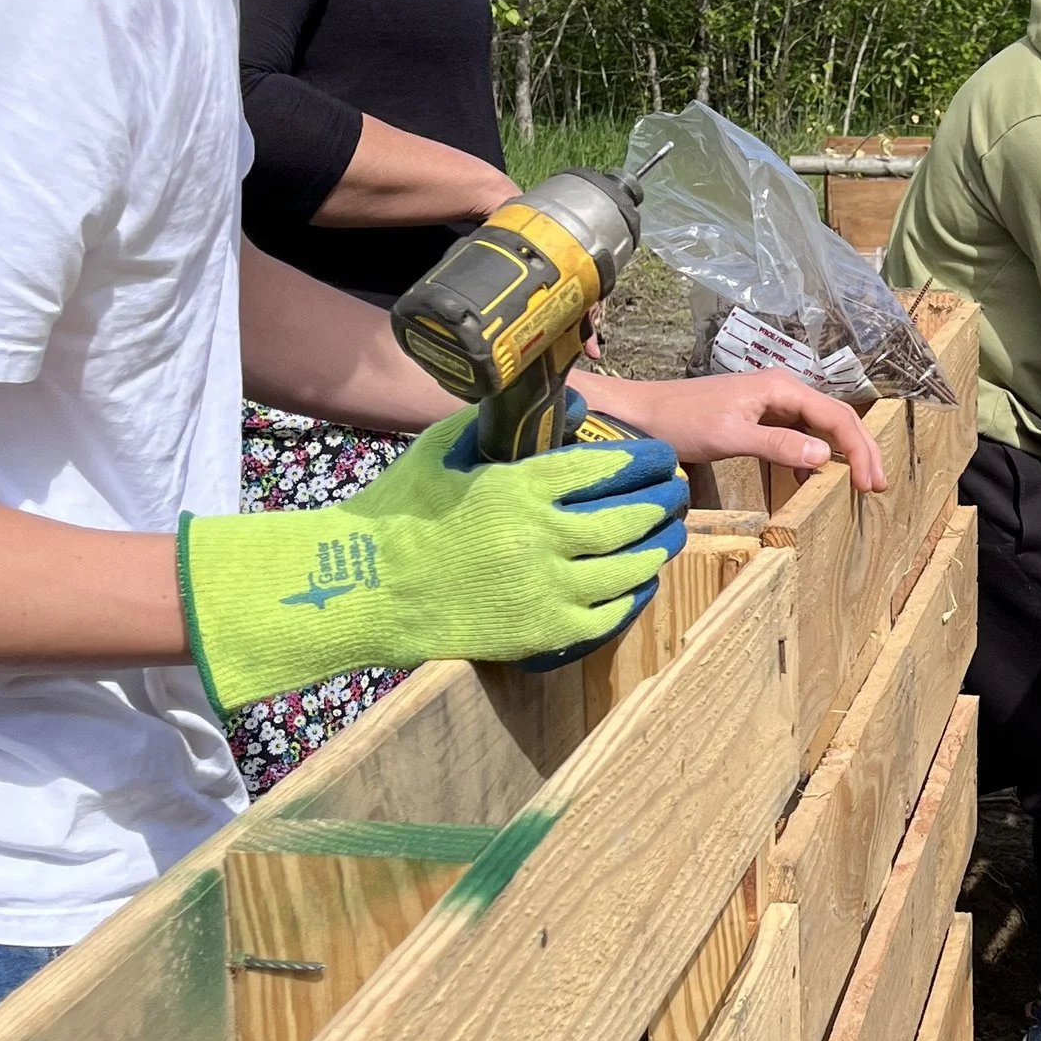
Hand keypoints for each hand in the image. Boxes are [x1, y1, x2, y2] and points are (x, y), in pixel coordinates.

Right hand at [178, 420, 689, 711]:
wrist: (364, 590)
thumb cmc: (399, 513)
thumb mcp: (442, 450)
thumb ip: (498, 424)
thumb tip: (571, 407)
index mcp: (519, 488)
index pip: (606, 468)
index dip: (643, 461)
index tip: (661, 456)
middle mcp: (542, 538)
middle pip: (628, 517)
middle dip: (661, 501)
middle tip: (676, 492)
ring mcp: (547, 590)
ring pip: (629, 568)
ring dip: (657, 547)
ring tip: (671, 533)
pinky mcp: (543, 633)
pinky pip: (610, 615)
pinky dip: (634, 595)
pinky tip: (643, 580)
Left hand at [589, 372, 887, 491]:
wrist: (642, 413)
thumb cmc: (681, 421)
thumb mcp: (731, 437)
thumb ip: (778, 446)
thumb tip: (825, 456)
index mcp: (781, 388)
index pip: (836, 416)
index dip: (858, 450)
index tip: (869, 484)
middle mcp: (782, 389)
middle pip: (836, 417)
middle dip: (860, 450)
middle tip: (876, 486)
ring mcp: (771, 402)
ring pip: (819, 426)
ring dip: (841, 453)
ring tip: (857, 483)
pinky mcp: (758, 416)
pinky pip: (798, 433)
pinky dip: (812, 455)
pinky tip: (811, 477)